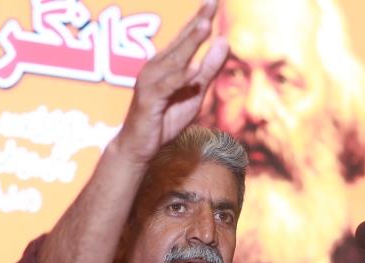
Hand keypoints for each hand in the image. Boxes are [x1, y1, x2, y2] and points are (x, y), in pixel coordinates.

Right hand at [114, 0, 228, 163]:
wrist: (139, 147)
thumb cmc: (164, 120)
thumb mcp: (194, 93)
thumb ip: (209, 69)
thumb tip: (225, 41)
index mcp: (167, 63)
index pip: (187, 37)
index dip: (200, 19)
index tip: (214, 1)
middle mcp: (156, 67)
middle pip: (181, 42)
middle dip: (197, 22)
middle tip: (212, 2)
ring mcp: (150, 82)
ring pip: (174, 61)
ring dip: (189, 43)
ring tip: (205, 26)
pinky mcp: (148, 100)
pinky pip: (166, 86)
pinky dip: (179, 78)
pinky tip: (193, 70)